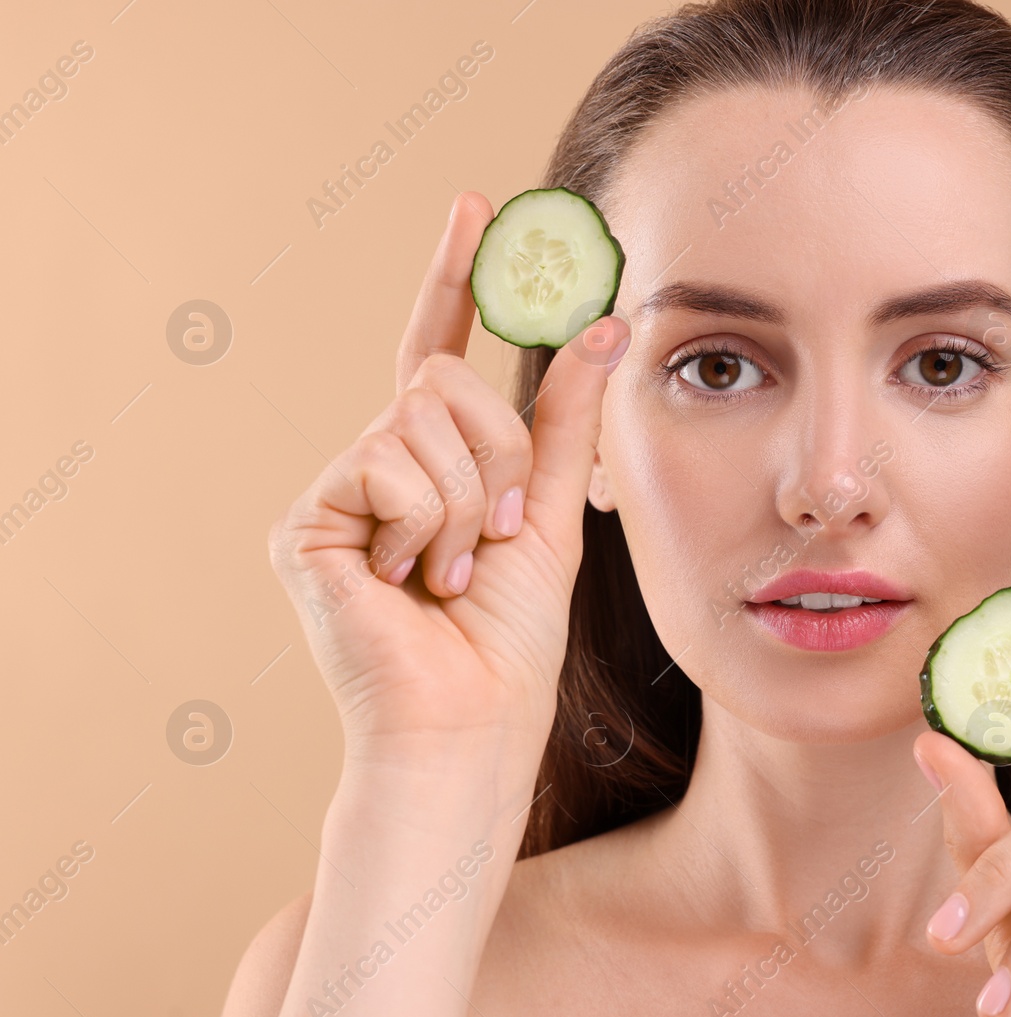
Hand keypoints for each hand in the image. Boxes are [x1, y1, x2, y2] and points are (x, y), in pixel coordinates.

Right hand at [267, 191, 629, 793]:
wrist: (470, 718)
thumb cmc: (510, 634)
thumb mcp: (552, 509)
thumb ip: (567, 418)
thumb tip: (606, 323)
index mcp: (436, 461)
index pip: (442, 349)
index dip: (457, 278)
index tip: (477, 203)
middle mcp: (378, 462)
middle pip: (442, 379)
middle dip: (498, 452)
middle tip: (500, 531)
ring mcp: (337, 490)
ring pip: (418, 418)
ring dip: (468, 499)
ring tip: (450, 570)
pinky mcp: (302, 520)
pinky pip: (384, 462)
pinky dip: (424, 522)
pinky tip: (406, 580)